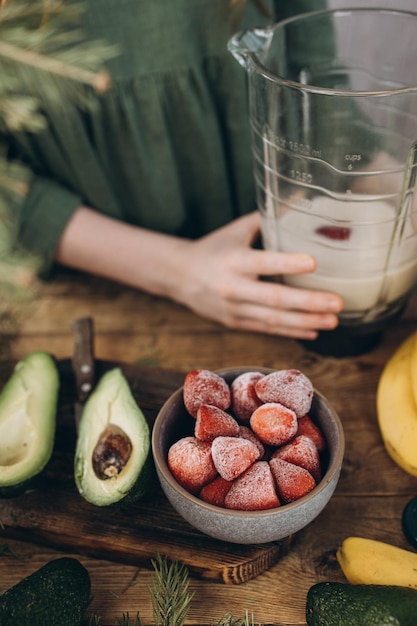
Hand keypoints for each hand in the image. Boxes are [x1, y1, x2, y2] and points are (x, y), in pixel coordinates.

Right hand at [173, 212, 343, 338]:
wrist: (179, 277)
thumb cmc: (214, 248)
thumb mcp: (236, 230)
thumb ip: (267, 219)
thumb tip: (301, 198)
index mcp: (233, 261)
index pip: (264, 263)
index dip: (288, 264)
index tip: (314, 263)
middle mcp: (233, 288)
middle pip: (274, 299)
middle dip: (308, 303)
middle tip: (337, 303)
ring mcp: (234, 309)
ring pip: (273, 320)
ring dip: (305, 322)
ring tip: (333, 321)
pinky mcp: (235, 323)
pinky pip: (267, 329)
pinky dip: (290, 331)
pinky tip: (313, 330)